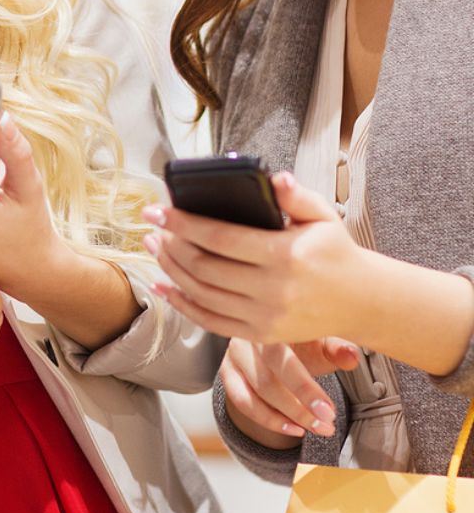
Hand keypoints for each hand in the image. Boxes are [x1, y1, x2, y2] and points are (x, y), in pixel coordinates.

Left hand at [146, 172, 369, 343]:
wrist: (361, 301)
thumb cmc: (335, 252)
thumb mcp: (322, 217)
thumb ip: (295, 196)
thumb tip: (273, 178)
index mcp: (286, 255)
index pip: (220, 238)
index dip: (183, 223)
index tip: (157, 210)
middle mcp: (273, 290)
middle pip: (204, 267)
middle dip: (170, 245)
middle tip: (152, 227)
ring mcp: (265, 316)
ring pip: (201, 293)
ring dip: (169, 269)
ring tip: (153, 248)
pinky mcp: (260, 334)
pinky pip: (210, 321)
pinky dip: (181, 304)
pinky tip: (163, 286)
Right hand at [219, 336, 359, 448]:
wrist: (280, 334)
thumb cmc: (304, 338)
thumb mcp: (323, 339)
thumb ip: (337, 347)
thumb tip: (351, 356)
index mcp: (272, 322)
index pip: (282, 359)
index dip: (304, 388)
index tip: (327, 412)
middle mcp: (247, 336)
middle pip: (266, 379)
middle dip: (298, 409)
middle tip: (326, 425)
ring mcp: (234, 354)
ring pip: (253, 393)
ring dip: (286, 418)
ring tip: (315, 428)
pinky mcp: (227, 370)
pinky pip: (241, 401)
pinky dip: (267, 420)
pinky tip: (292, 428)